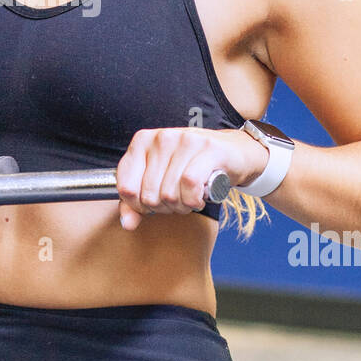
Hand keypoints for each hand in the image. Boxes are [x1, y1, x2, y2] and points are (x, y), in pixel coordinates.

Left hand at [115, 126, 268, 229]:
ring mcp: (184, 140)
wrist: (234, 152)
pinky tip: (199, 198)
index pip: (126, 186)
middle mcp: (161, 137)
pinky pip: (190, 185)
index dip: (138, 206)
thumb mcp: (161, 181)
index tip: (151, 206)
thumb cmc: (193, 167)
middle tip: (177, 202)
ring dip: (181, 206)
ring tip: (189, 199)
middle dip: (164, 208)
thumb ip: (138, 202)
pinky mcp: (208, 148)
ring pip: (169, 192)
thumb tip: (127, 223)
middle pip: (149, 194)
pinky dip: (194, 200)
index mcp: (142, 141)